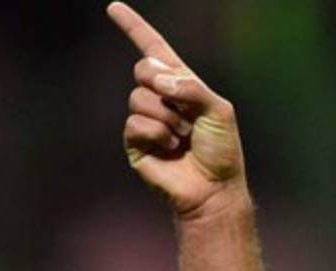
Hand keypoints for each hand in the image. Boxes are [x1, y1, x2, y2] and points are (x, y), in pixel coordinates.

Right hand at [108, 2, 247, 218]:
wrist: (214, 187)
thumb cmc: (221, 150)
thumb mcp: (219, 110)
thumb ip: (192, 87)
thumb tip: (156, 77)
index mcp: (181, 86)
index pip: (155, 50)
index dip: (134, 28)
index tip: (114, 8)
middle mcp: (160, 98)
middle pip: (143, 68)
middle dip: (162, 84)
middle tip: (184, 110)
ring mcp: (145, 119)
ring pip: (139, 98)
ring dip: (168, 118)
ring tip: (183, 137)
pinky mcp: (135, 141)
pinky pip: (135, 123)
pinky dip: (157, 134)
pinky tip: (170, 148)